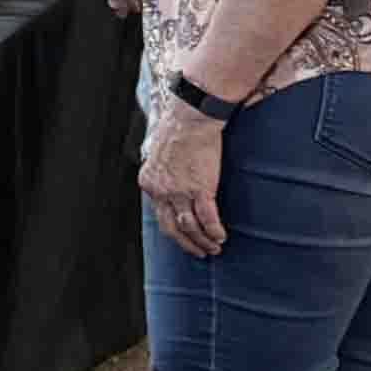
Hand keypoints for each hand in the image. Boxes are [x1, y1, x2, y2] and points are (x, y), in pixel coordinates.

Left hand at [142, 103, 228, 256]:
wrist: (191, 118)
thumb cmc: (179, 130)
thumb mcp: (159, 155)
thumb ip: (162, 174)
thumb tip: (170, 183)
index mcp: (149, 183)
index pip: (160, 215)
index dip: (173, 230)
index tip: (184, 237)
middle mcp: (162, 191)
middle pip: (172, 227)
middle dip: (186, 243)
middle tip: (199, 252)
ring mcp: (180, 191)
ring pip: (190, 226)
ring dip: (203, 241)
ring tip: (214, 247)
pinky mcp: (201, 188)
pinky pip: (207, 218)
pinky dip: (214, 230)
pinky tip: (221, 236)